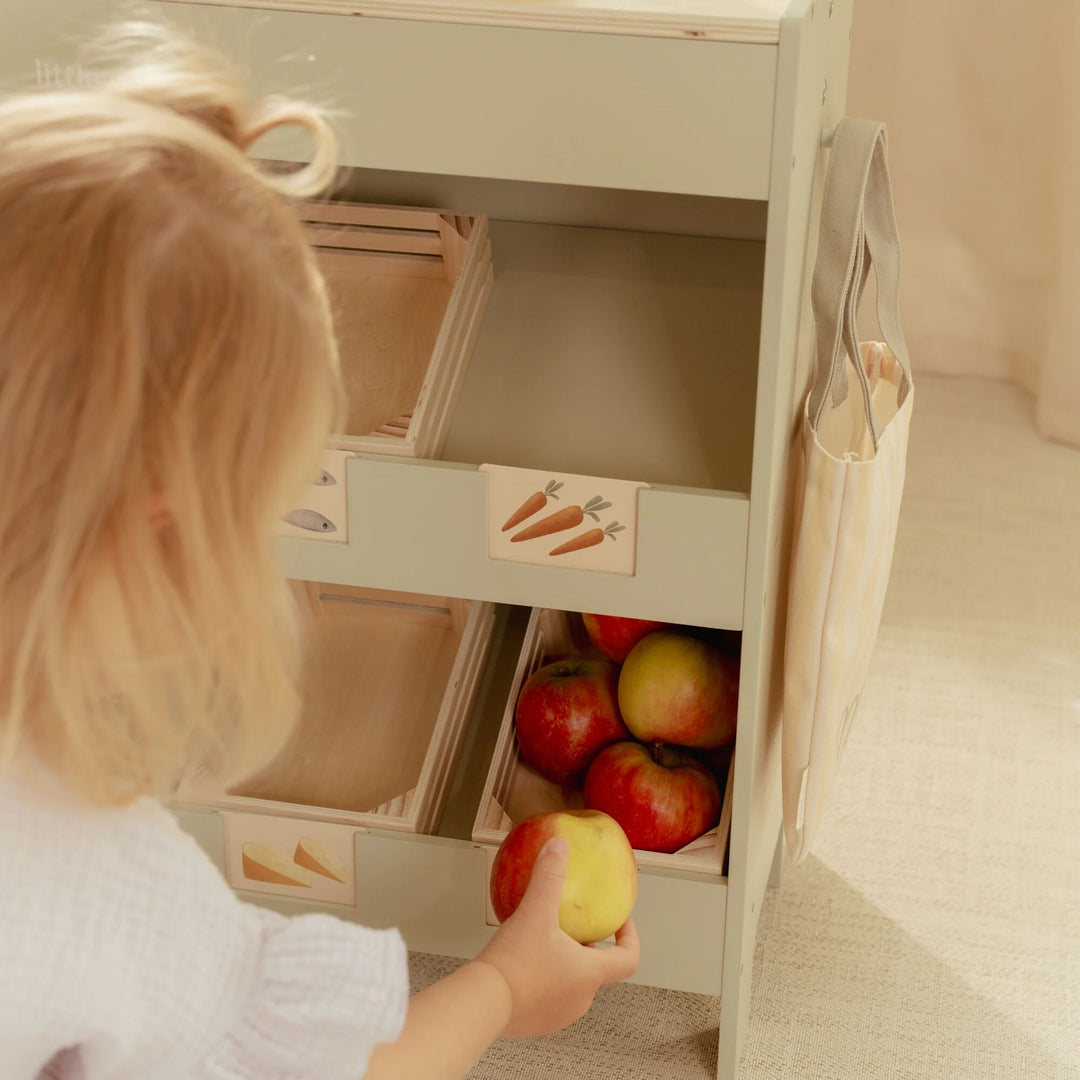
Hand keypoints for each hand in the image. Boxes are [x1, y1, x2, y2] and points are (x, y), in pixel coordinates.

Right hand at [474, 837, 639, 1037]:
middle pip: (597, 968)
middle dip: (588, 945)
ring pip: (572, 981)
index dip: (630, 937)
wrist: (481, 1005)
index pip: (628, 959)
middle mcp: (580, 999)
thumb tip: (559, 847)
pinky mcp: (535, 1022)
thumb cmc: (515, 964)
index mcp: (589, 974)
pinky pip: (548, 994)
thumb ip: (549, 876)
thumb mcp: (535, 911)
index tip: (621, 921)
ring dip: (565, 960)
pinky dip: (543, 975)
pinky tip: (522, 958)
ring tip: (545, 938)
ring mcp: (558, 1015)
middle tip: (573, 924)